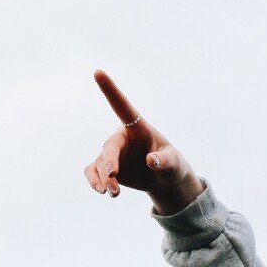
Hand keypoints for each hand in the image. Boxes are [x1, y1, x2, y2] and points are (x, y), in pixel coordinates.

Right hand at [84, 69, 202, 213]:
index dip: (110, 90)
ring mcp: (112, 153)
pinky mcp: (106, 168)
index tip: (98, 72)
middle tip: (114, 178)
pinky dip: (94, 181)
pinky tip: (102, 191)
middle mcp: (122, 138)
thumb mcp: (173, 163)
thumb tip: (152, 160)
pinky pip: (92, 171)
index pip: (122, 106)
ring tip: (114, 194)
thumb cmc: (171, 165)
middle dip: (110, 163)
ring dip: (104, 179)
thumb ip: (164, 160)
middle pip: (109, 147)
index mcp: (137, 127)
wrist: (164, 180)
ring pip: (100, 163)